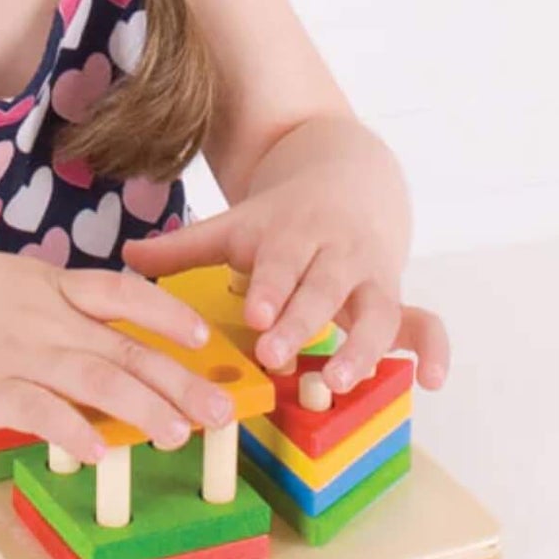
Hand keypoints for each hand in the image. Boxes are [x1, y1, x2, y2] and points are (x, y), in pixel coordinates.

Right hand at [0, 239, 243, 460]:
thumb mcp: (19, 283)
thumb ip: (65, 308)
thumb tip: (112, 345)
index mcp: (57, 289)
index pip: (126, 296)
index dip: (168, 317)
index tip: (204, 339)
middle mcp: (48, 319)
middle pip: (126, 350)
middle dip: (179, 382)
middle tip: (221, 410)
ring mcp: (18, 353)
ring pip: (93, 380)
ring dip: (141, 408)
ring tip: (177, 434)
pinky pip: (38, 410)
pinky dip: (72, 430)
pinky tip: (99, 451)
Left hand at [121, 195, 450, 395]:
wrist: (349, 178)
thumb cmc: (282, 219)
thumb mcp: (237, 225)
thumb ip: (184, 246)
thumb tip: (126, 255)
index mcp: (295, 234)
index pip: (284, 261)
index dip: (273, 286)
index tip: (256, 313)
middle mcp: (338, 255)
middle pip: (326, 288)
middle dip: (304, 320)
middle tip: (277, 353)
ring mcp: (373, 277)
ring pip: (379, 309)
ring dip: (364, 346)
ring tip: (342, 379)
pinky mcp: (396, 298)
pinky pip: (425, 322)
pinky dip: (433, 349)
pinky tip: (430, 381)